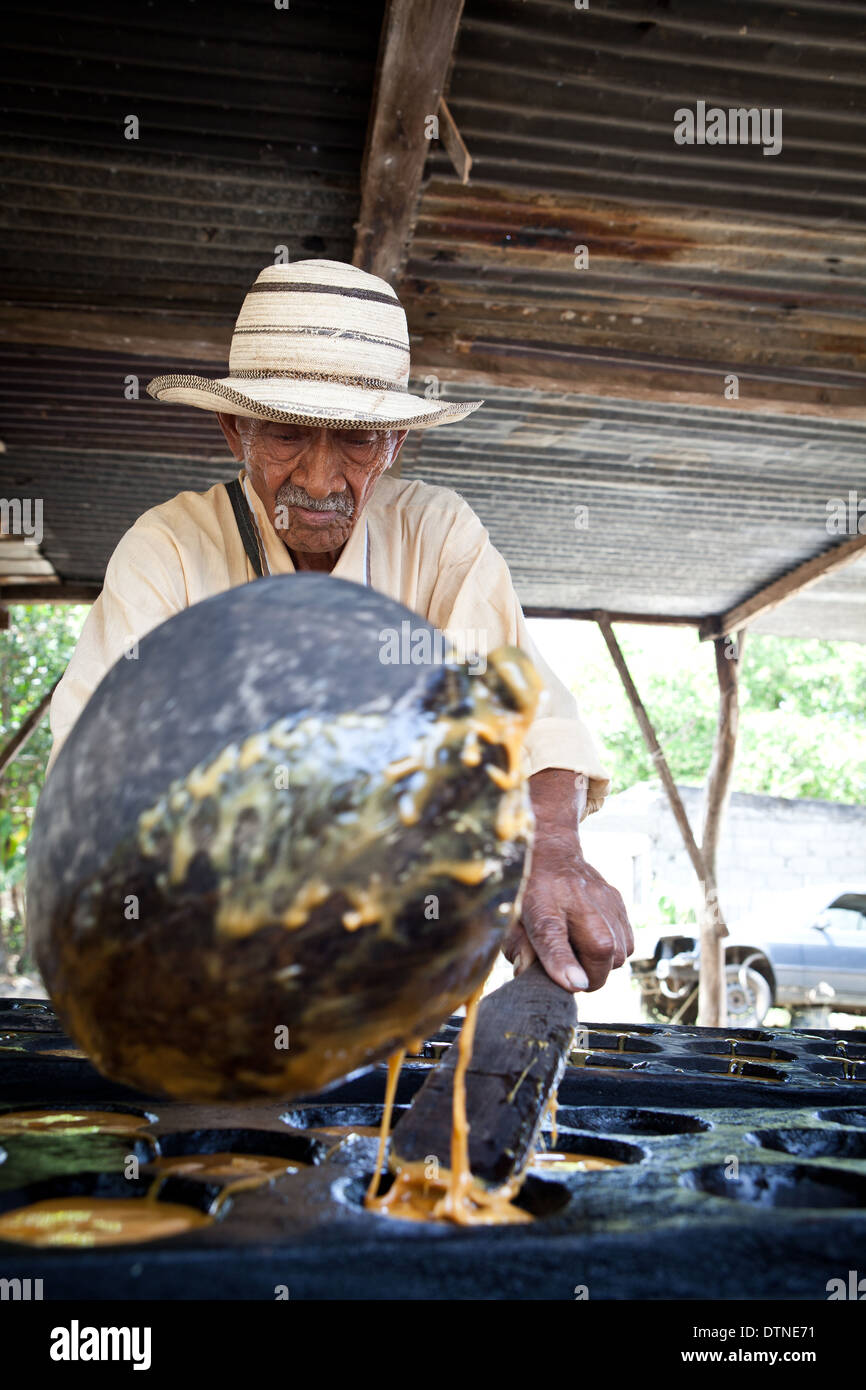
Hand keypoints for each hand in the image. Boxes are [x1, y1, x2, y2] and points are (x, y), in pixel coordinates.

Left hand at [502, 768, 633, 991]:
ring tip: (583, 956)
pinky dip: (616, 953)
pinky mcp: (618, 900)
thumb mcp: (511, 920)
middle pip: (601, 948)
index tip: (575, 985)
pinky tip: (595, 943)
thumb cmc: (527, 894)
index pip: (553, 934)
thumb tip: (526, 977)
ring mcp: (602, 897)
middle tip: (575, 977)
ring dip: (604, 966)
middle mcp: (575, 897)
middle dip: (592, 977)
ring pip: (619, 952)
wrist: (551, 853)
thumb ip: (518, 949)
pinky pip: (629, 943)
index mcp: (540, 903)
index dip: (564, 963)